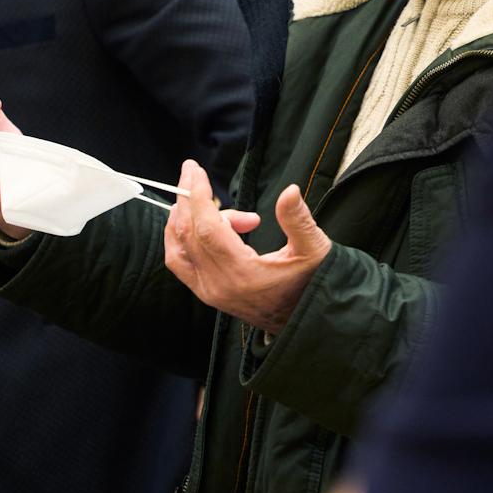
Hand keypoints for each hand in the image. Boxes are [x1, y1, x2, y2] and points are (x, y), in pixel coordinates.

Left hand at [164, 162, 331, 334]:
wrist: (304, 321)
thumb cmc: (311, 284)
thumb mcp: (314, 250)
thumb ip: (298, 220)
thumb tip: (289, 191)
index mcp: (243, 274)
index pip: (208, 229)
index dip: (199, 197)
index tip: (196, 171)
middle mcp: (219, 286)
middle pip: (188, 234)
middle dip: (187, 198)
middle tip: (192, 171)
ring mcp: (209, 292)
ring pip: (178, 249)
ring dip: (182, 217)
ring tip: (199, 195)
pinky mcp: (207, 294)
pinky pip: (180, 263)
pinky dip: (179, 238)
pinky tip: (192, 221)